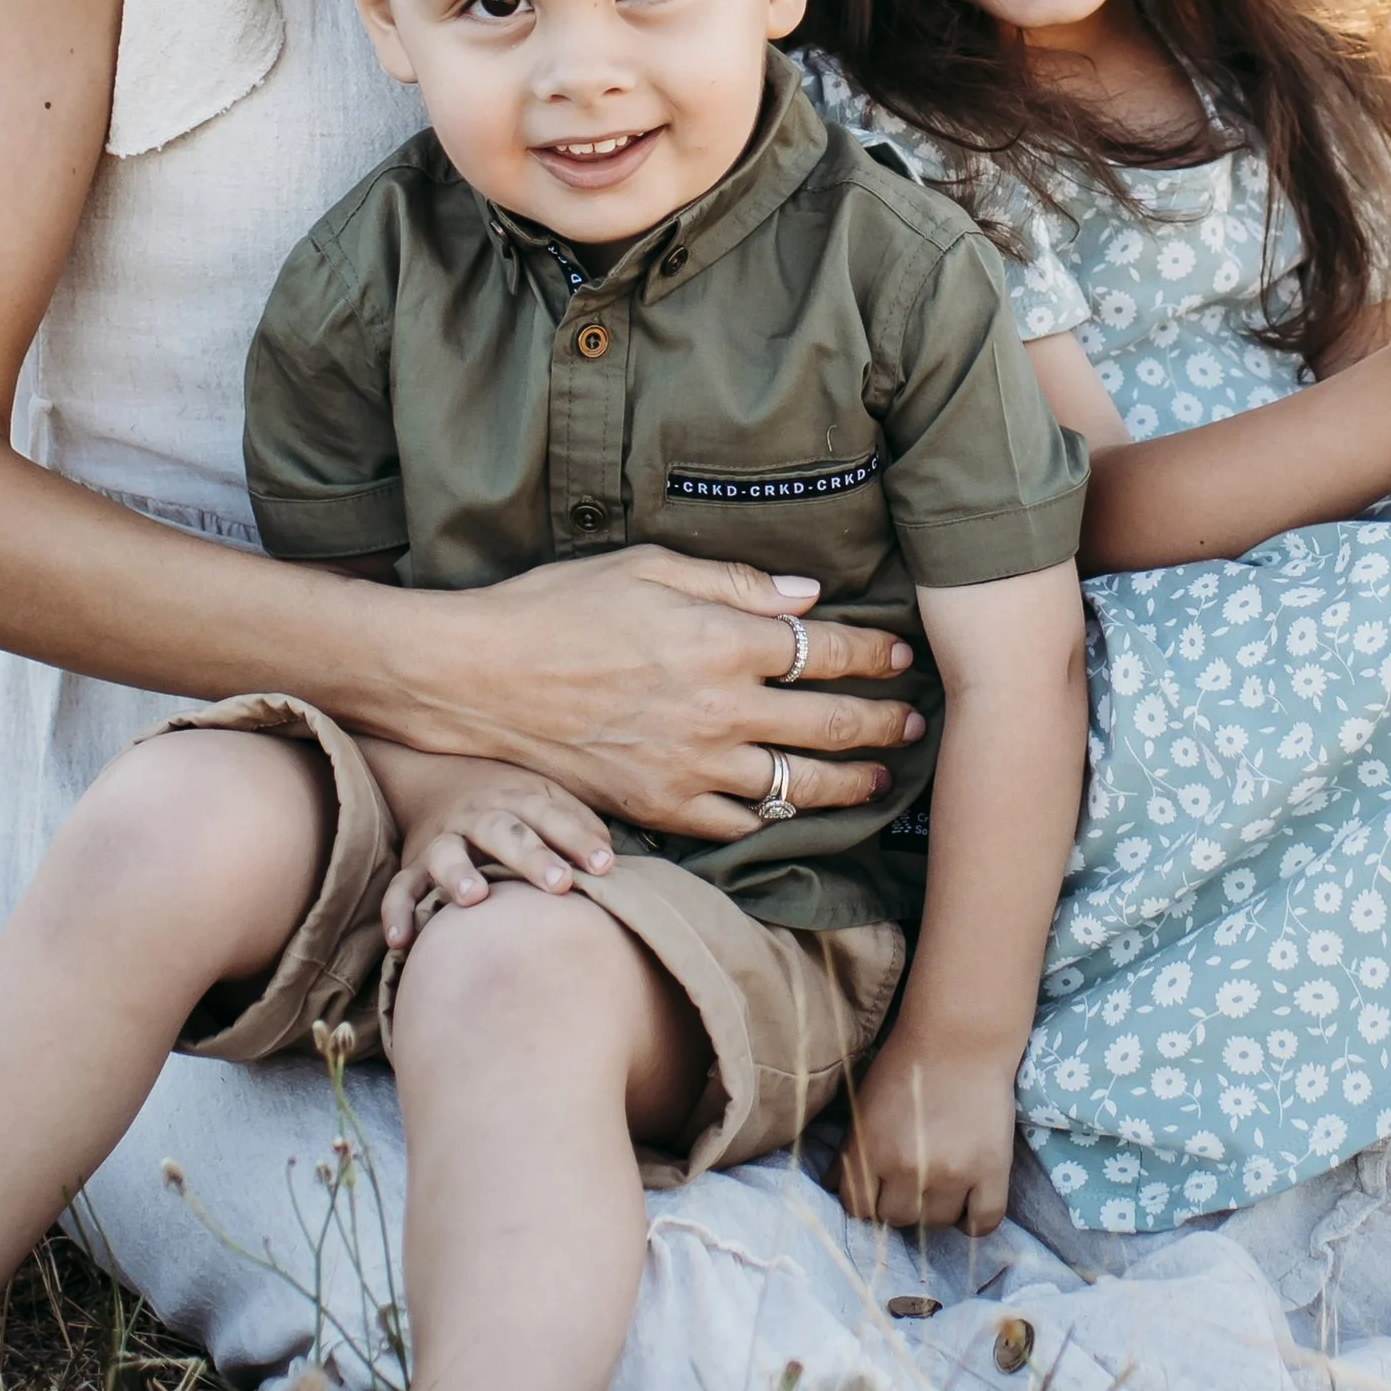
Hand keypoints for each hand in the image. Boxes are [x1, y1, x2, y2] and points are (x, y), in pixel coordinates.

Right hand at [370, 755, 619, 951]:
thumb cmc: (514, 804)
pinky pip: (400, 887)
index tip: (604, 866)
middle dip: (531, 856)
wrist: (441, 778)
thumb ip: (578, 825)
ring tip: (474, 898)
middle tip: (559, 883)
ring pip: (446, 853)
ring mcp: (444, 840)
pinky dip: (396, 912)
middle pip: (505, 832)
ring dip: (458, 874)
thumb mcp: (547, 798)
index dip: (577, 839)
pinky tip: (401, 942)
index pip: (551, 816)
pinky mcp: (413, 865)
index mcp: (518, 799)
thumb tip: (610, 862)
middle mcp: (479, 817)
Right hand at [385, 550, 927, 841]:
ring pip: (797, 784)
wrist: (478, 680)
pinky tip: (793, 808)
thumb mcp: (646, 568)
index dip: (873, 653)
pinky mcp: (660, 807)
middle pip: (830, 723)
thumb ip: (735, 583)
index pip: (826, 650)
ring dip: (847, 781)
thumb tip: (807, 595)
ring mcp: (691, 767)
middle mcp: (718, 710)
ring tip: (875, 778)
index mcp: (721, 641)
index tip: (899, 654)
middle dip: (883, 721)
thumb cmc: (556, 608)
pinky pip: (737, 823)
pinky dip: (774, 817)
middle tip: (912, 722)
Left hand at [839, 1028, 1018, 1237]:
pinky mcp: (991, 1170)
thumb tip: (832, 1186)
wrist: (960, 1037)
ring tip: (942, 1186)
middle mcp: (908, 1168)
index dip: (867, 1201)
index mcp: (871, 1150)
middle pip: (897, 1219)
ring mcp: (952, 1172)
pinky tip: (970, 1204)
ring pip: (936, 1224)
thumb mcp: (864, 1105)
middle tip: (913, 1184)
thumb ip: (849, 1150)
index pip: (859, 1208)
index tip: (879, 1191)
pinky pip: (982, 1222)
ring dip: (936, 1210)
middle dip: (901, 1204)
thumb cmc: (907, 1066)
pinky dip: (975, 1221)